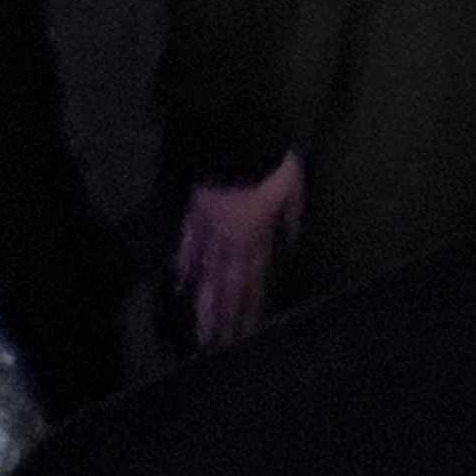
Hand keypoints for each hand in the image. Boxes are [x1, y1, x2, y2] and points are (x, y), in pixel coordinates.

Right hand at [175, 152, 303, 348]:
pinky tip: (181, 282)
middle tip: (216, 343)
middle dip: (223, 315)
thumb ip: (293, 213)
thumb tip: (291, 238)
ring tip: (200, 328)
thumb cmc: (270, 156)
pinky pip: (188, 240)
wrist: (236, 132)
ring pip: (207, 270)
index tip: (244, 331)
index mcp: (256, 232)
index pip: (252, 277)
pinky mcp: (194, 208)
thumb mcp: (293, 183)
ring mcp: (210, 224)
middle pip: (227, 282)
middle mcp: (232, 236)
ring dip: (205, 300)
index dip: (248, 305)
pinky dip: (185, 261)